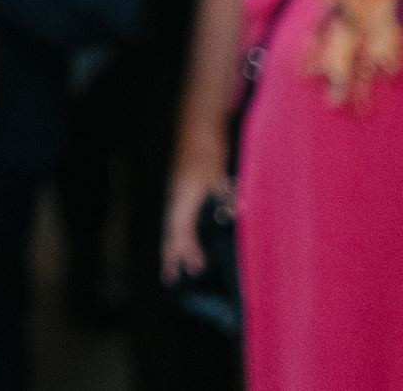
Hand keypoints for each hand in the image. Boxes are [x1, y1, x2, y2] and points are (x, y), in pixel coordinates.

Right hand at [162, 133, 231, 281]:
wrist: (199, 124)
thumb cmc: (210, 147)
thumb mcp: (220, 173)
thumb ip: (225, 196)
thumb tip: (233, 215)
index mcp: (185, 195)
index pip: (182, 228)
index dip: (187, 249)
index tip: (195, 267)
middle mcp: (177, 196)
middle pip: (170, 230)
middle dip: (170, 254)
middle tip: (170, 278)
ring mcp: (177, 191)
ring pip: (172, 224)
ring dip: (173, 244)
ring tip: (172, 265)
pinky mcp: (182, 187)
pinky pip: (177, 216)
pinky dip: (178, 231)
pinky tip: (184, 237)